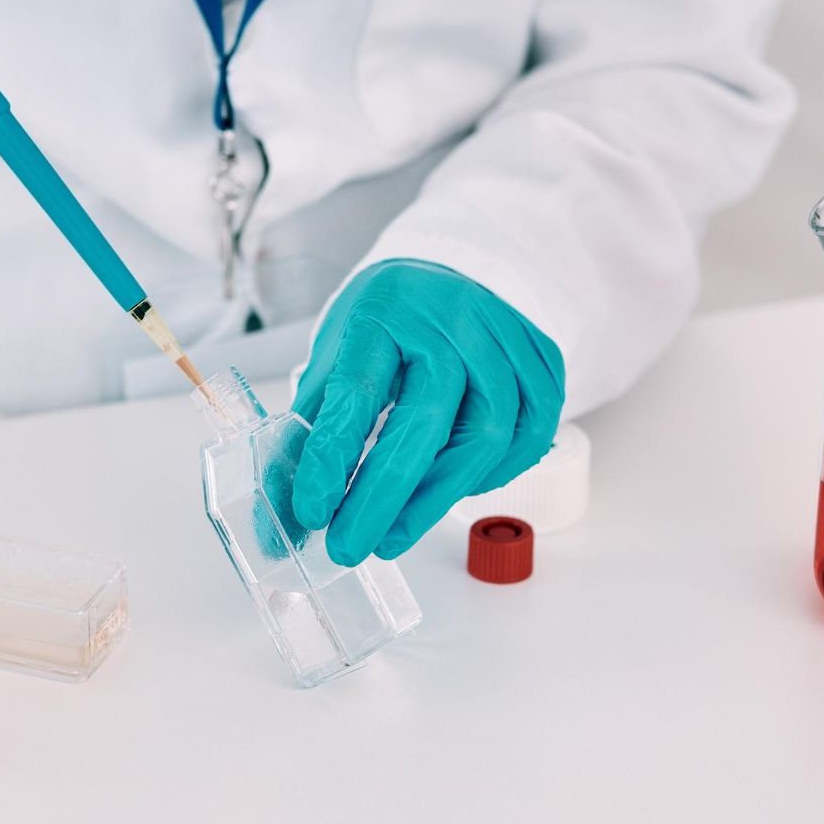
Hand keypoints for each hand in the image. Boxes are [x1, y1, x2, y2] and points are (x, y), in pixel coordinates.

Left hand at [291, 259, 564, 565]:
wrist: (445, 276)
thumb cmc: (383, 325)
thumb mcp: (335, 359)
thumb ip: (311, 432)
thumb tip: (283, 515)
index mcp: (382, 314)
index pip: (356, 392)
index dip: (332, 458)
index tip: (312, 512)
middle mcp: (449, 320)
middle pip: (426, 422)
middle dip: (384, 499)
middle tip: (352, 547)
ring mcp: (503, 339)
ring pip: (487, 437)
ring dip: (438, 499)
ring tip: (395, 533)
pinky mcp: (541, 361)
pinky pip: (528, 435)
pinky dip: (491, 476)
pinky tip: (454, 490)